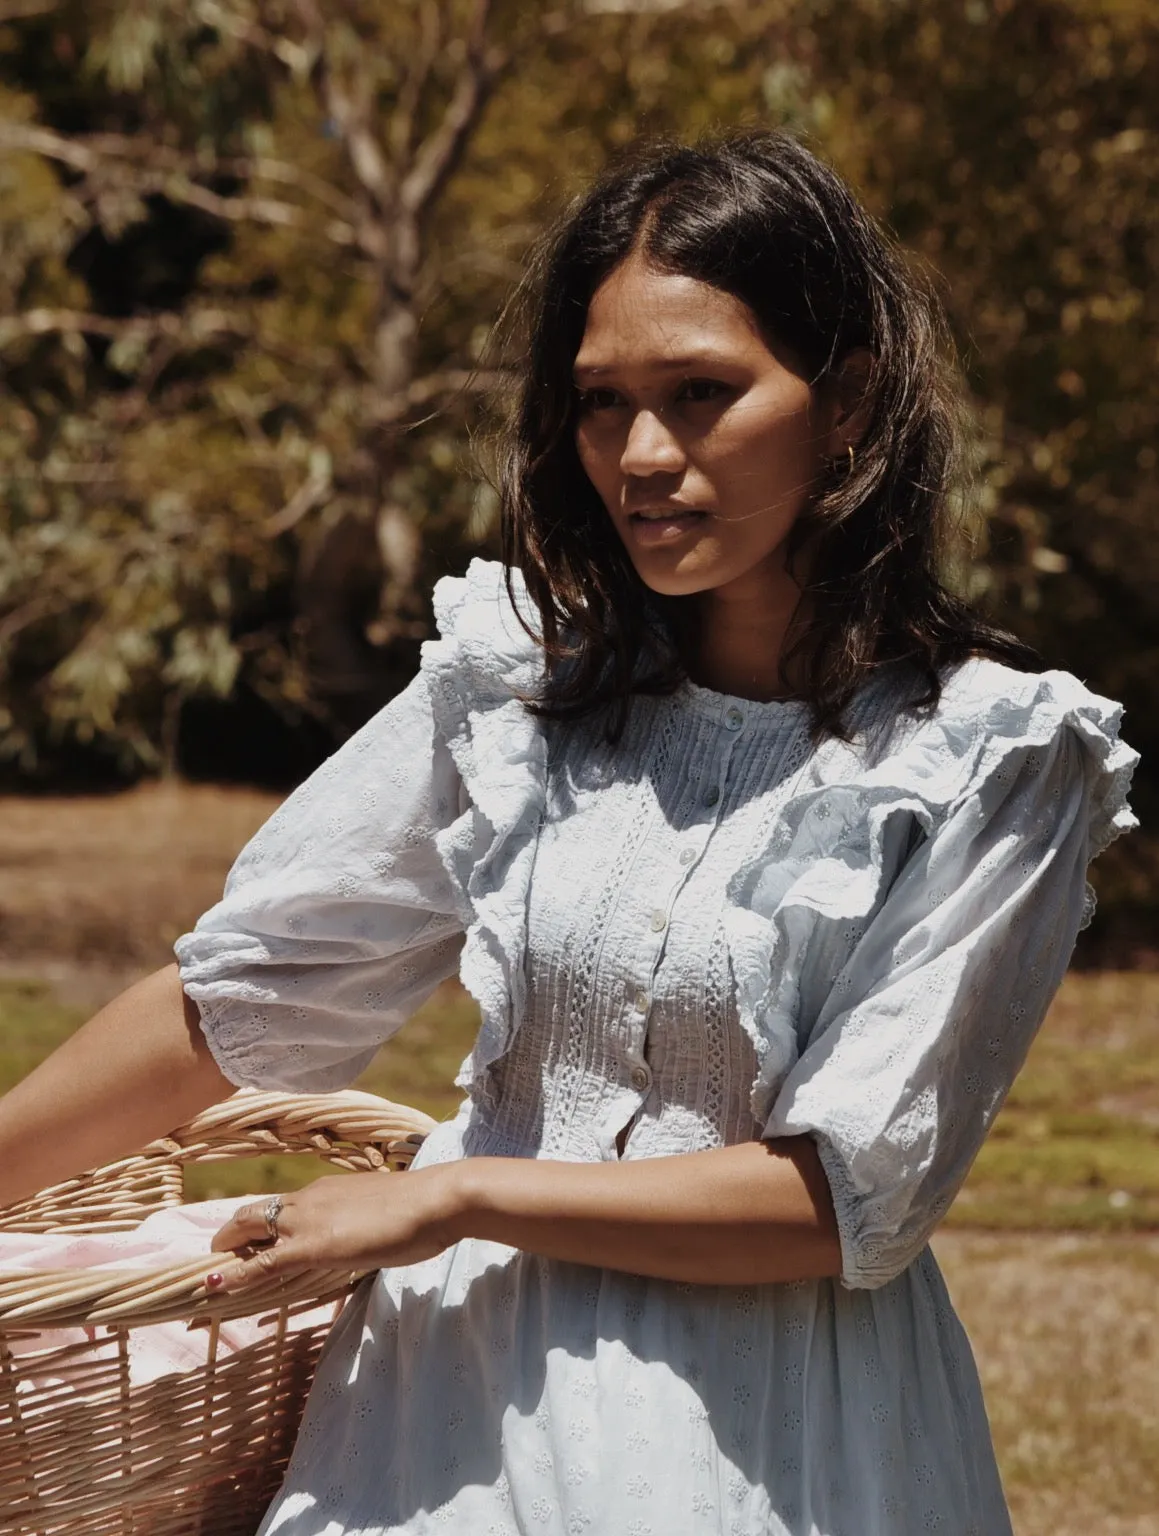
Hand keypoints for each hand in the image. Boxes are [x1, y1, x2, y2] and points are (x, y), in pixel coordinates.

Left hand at [206, 1165, 464, 1293]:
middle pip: (256, 1213)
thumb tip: (360, 1239)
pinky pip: (264, 1262)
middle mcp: (309, 1199)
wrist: (433, 1201)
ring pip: (252, 1229)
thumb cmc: (419, 1210)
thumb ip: (360, 1226)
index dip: (258, 1225)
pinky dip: (237, 1274)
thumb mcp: (380, 1216)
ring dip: (227, 1251)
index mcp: (326, 1191)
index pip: (281, 1208)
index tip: (243, 1241)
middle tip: (215, 1255)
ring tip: (207, 1272)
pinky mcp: (313, 1245)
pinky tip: (215, 1285)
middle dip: (230, 1235)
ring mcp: (309, 1219)